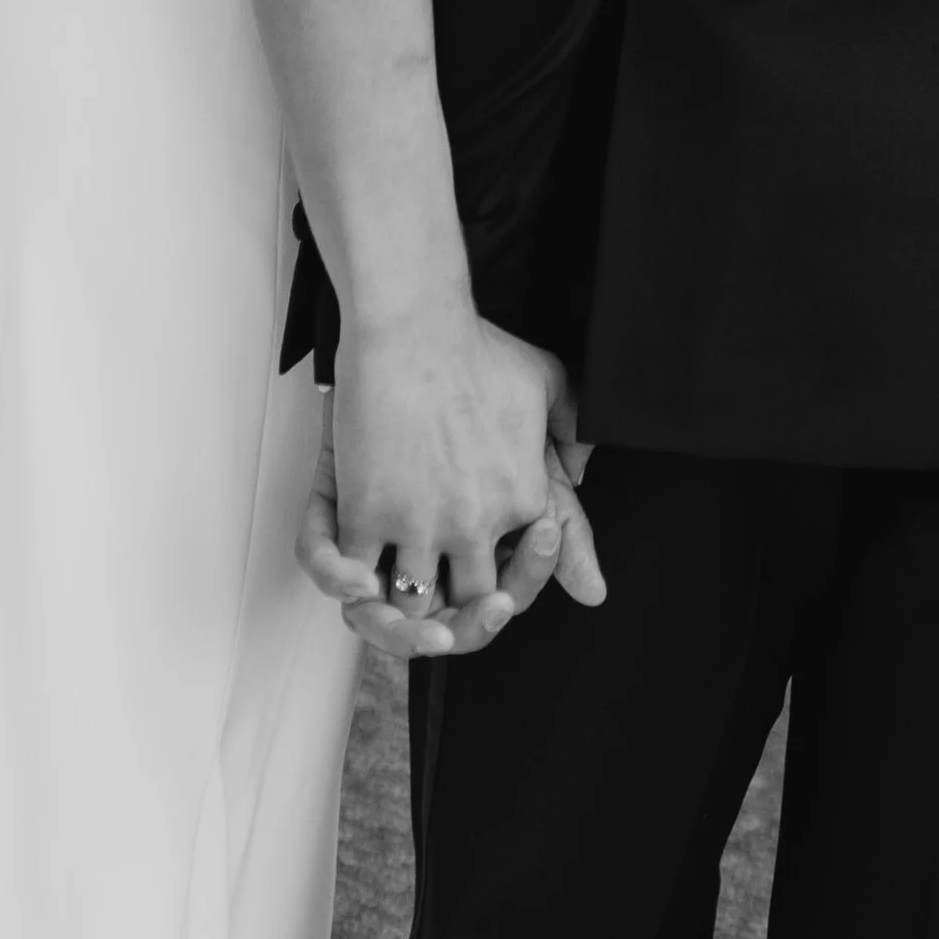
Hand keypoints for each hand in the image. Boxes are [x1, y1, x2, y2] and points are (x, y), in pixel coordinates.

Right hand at [295, 306, 602, 656]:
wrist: (413, 322)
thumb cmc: (473, 346)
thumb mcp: (546, 379)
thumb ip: (571, 427)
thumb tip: (583, 465)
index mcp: (522, 497)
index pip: (526, 571)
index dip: (510, 583)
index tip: (496, 581)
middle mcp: (477, 521)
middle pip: (471, 604)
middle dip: (459, 616)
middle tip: (443, 608)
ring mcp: (422, 523)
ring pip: (414, 605)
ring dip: (405, 612)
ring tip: (400, 600)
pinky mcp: (369, 513)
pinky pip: (358, 582)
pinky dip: (355, 591)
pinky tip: (363, 582)